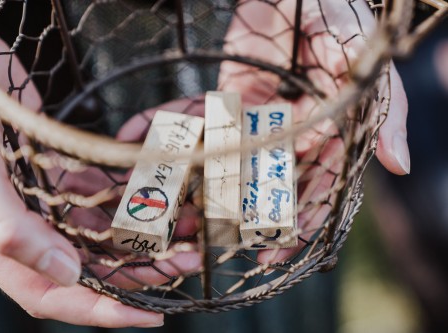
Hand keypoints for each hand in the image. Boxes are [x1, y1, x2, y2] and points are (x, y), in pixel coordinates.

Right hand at [0, 28, 174, 326]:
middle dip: (135, 270)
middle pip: (83, 264)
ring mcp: (37, 194)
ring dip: (138, 232)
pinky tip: (155, 192)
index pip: (49, 292)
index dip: (99, 311)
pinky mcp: (52, 165)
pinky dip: (124, 194)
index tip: (148, 317)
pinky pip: (95, 189)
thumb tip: (67, 274)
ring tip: (185, 229)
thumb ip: (8, 226)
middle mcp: (18, 223)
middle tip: (184, 262)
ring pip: (95, 227)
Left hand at [118, 0, 408, 266]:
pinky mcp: (228, 102)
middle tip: (223, 244)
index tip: (274, 249)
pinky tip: (143, 146)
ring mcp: (256, 118)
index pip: (315, 184)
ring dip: (203, 186)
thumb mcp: (361, 58)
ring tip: (177, 213)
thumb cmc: (333, 12)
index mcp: (327, 129)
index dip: (298, 219)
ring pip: (229, 161)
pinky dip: (171, 133)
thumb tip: (399, 165)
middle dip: (246, 214)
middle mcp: (291, 131)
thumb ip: (382, 110)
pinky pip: (200, 123)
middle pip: (267, 182)